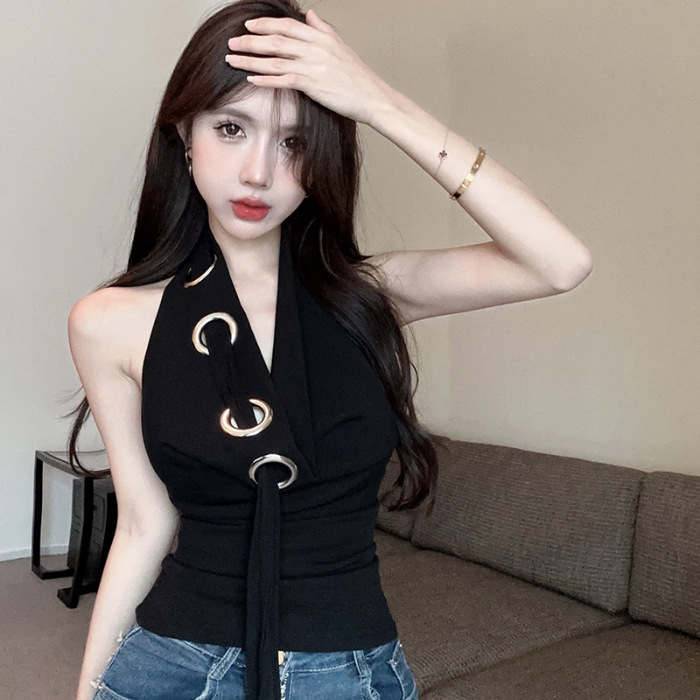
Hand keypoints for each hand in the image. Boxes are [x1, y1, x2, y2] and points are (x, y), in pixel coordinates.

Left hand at [225, 8, 394, 124]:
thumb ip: (323, 29)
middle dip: (250, 41)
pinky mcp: (313, 84)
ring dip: (251, 60)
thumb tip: (310, 15)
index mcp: (320, 37)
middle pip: (275, 40)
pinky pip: (283, 80)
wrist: (372, 97)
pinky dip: (265, 79)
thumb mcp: (341, 46)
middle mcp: (314, 48)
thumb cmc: (357, 77)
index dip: (265, 24)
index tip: (248, 26)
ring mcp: (313, 65)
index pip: (286, 25)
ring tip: (233, 60)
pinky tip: (251, 79)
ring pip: (275, 59)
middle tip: (232, 43)